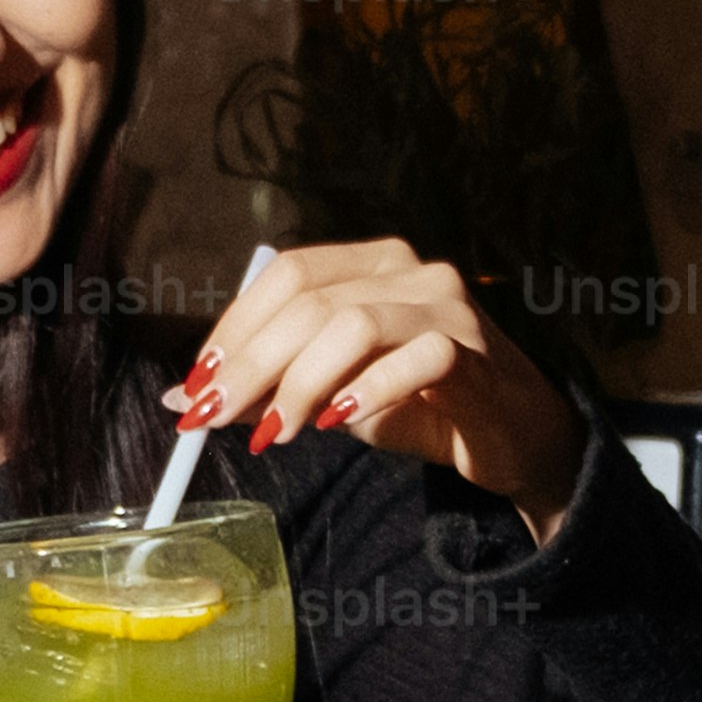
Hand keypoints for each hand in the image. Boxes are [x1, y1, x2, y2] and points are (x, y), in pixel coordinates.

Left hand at [176, 240, 584, 529]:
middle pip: (310, 300)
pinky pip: (415, 360)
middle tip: (213, 416)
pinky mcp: (475, 353)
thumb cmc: (422, 406)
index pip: (288, 274)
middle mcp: (411, 270)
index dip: (235, 328)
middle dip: (251, 363)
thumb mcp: (335, 395)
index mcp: (373, 263)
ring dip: (299, 383)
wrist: (513, 438)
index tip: (198, 385)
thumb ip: (272, 385)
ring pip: (354, 324)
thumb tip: (187, 396)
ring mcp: (448, 306)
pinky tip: (336, 422)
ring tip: (272, 434)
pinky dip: (367, 391)